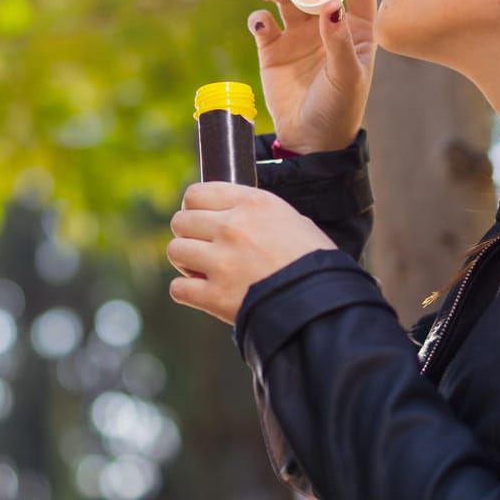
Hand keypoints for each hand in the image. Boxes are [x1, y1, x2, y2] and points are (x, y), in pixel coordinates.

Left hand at [168, 182, 332, 324]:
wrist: (325, 305)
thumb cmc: (315, 263)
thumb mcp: (293, 220)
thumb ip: (258, 213)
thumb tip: (236, 213)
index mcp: (252, 203)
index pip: (195, 193)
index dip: (194, 208)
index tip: (200, 219)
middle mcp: (232, 227)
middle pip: (180, 221)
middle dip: (189, 235)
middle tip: (203, 248)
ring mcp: (221, 262)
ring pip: (175, 250)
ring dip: (185, 262)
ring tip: (203, 270)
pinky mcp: (215, 296)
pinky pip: (178, 287)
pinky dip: (187, 291)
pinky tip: (203, 292)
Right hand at [249, 0, 376, 153]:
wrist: (309, 141)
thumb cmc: (339, 109)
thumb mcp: (347, 76)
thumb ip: (338, 40)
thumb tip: (332, 3)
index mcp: (356, 27)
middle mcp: (327, 24)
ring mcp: (298, 35)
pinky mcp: (272, 48)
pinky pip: (263, 22)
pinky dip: (259, 17)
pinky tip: (261, 24)